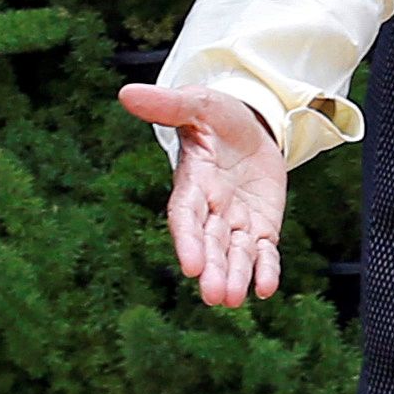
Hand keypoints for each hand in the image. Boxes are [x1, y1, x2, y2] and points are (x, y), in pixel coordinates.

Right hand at [116, 83, 287, 307]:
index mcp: (193, 183)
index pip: (186, 216)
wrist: (251, 126)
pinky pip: (264, 250)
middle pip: (210, 243)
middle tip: (215, 296)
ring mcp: (236, 220)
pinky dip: (265, 268)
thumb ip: (169, 105)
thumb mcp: (199, 104)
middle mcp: (212, 208)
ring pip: (234, 253)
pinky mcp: (261, 224)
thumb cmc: (218, 117)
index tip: (190, 265)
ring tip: (232, 300)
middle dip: (212, 269)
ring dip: (234, 275)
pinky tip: (266, 289)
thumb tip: (127, 93)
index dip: (188, 240)